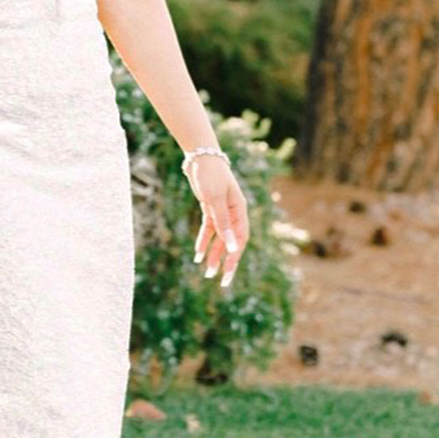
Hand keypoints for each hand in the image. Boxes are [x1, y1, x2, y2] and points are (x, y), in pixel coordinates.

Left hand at [187, 157, 248, 288]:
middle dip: (225, 261)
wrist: (200, 157)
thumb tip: (231, 247)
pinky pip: (209, 229)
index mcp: (240, 211)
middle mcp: (233, 213)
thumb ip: (223, 222)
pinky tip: (198, 253)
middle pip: (231, 241)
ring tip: (207, 271)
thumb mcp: (215, 199)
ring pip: (218, 238)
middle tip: (220, 280)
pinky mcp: (210, 208)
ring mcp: (221, 211)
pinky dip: (203, 240)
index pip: (240, 239)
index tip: (228, 272)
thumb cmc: (211, 175)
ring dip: (213, 253)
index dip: (235, 256)